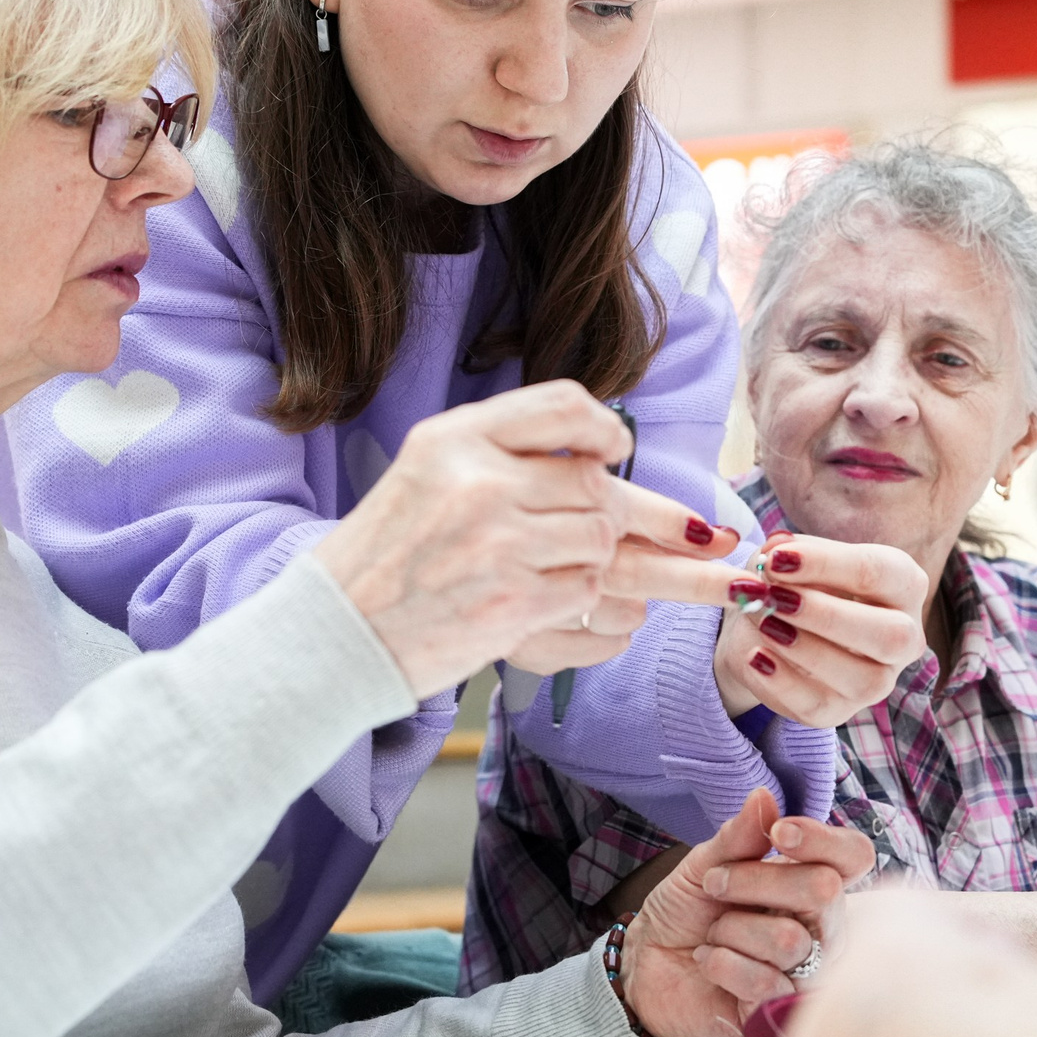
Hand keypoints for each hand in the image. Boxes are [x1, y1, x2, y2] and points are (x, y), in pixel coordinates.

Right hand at [312, 382, 737, 695]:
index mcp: (456, 438)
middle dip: (639, 514)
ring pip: (602, 538)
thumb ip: (502, 450)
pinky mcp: (514, 603)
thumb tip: (599, 453)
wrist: (336, 630)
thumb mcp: (427, 470)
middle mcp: (478, 481)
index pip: (561, 406)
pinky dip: (599, 605)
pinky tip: (574, 603)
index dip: (604, 428)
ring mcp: (497, 544)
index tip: (616, 451)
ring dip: (607, 560)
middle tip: (699, 530)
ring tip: (588, 573)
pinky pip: (590, 592)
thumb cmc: (388, 552)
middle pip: (596, 482)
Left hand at [617, 791, 866, 1036]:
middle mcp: (819, 926)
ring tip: (711, 935)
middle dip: (757, 881)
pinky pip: (766, 981)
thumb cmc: (686, 912)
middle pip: (825, 892)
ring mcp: (806, 970)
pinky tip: (710, 963)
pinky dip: (723, 964)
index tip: (780, 834)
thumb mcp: (702, 866)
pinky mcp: (782, 1010)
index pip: (853, 856)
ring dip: (732, 929)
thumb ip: (737, 838)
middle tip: (715, 886)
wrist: (648, 966)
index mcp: (808, 881)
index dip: (825, 841)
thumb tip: (765, 797)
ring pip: (790, 938)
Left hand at [713, 531, 926, 724]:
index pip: (881, 572)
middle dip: (828, 616)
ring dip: (808, 651)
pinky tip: (756, 657)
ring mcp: (878, 680)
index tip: (776, 559)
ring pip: (865, 679)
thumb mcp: (786, 557)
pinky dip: (783, 683)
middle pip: (892, 635)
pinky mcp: (841, 710)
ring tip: (764, 625)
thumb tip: (775, 556)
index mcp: (902, 585)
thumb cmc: (790, 581)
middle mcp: (904, 637)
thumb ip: (784, 552)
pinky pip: (820, 707)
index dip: (828, 564)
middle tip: (774, 598)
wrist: (761, 627)